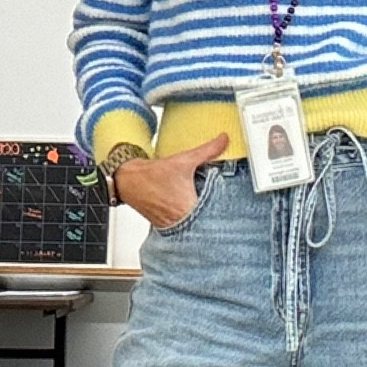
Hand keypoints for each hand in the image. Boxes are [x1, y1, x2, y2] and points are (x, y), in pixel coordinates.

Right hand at [114, 133, 229, 226]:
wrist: (129, 181)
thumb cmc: (152, 175)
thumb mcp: (183, 160)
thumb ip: (207, 151)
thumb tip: (223, 140)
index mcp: (189, 207)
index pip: (216, 215)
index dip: (227, 212)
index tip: (237, 208)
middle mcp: (182, 221)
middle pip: (209, 220)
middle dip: (218, 213)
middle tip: (227, 205)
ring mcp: (175, 226)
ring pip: (198, 223)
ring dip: (205, 216)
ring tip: (211, 207)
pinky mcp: (169, 225)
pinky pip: (187, 224)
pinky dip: (192, 217)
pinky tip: (192, 208)